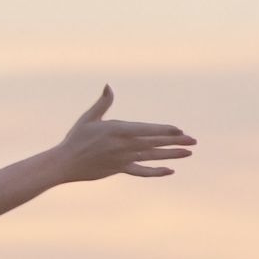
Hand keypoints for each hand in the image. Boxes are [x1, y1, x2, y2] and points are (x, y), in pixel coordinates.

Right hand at [48, 85, 196, 182]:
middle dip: (175, 141)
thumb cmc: (76, 138)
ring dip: (171, 154)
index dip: (164, 130)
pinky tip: (169, 170)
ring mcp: (123, 159)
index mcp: (117, 130)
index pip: (146, 130)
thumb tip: (109, 86)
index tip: (180, 130)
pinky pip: (141, 171)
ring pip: (152, 156)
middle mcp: (123, 146)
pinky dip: (155, 172)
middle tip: (193, 141)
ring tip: (188, 153)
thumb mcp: (89, 118)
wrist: (65, 163)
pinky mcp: (120, 169)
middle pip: (154, 143)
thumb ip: (103, 103)